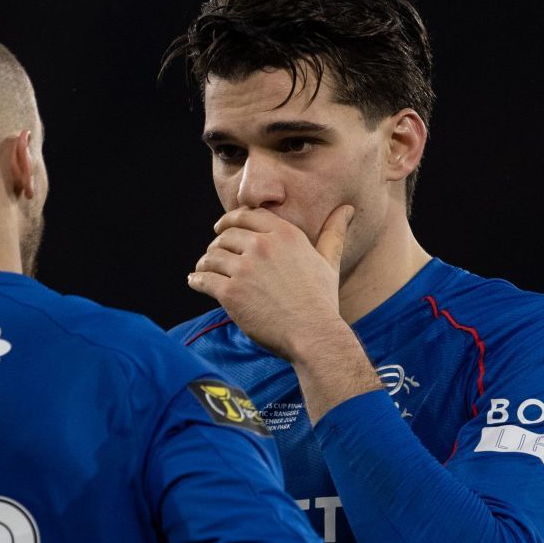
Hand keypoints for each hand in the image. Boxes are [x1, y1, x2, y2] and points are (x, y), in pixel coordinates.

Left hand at [187, 204, 355, 361]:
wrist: (312, 333)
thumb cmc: (322, 300)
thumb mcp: (329, 260)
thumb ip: (334, 232)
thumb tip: (348, 209)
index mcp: (284, 234)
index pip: (247, 216)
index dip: (230, 221)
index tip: (221, 228)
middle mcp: (262, 246)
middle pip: (226, 236)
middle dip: (216, 244)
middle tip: (212, 254)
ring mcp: (245, 269)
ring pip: (212, 257)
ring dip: (205, 263)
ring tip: (203, 269)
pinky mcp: (231, 292)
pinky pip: (204, 279)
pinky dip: (197, 280)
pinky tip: (195, 282)